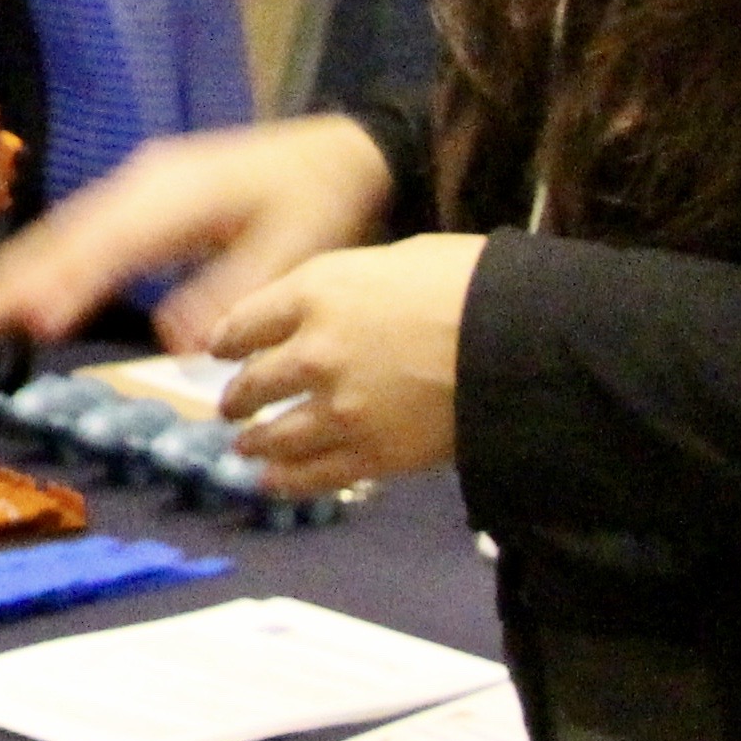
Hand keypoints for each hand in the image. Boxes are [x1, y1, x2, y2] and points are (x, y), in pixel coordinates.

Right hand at [0, 110, 398, 350]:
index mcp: (178, 195)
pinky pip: (81, 228)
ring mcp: (138, 184)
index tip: (30, 324)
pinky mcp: (142, 195)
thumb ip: (234, 291)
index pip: (110, 247)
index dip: (67, 285)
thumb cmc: (323, 200)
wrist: (344, 150)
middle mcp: (144, 183)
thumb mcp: (297, 249)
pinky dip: (44, 258)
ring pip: (65, 230)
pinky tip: (22, 286)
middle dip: (10, 276)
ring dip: (15, 269)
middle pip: (67, 234)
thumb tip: (178, 344)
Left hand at [206, 235, 484, 493]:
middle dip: (237, 396)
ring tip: (245, 446)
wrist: (521, 340)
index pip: (246, 321)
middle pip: (254, 382)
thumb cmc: (471, 282)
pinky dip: (288, 481)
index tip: (219, 349)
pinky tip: (272, 482)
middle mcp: (313, 351)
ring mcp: (340, 408)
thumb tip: (339, 303)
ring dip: (255, 442)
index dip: (227, 340)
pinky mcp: (374, 454)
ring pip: (277, 434)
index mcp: (315, 292)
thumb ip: (349, 287)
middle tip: (229, 405)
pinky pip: (316, 473)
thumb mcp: (396, 258)